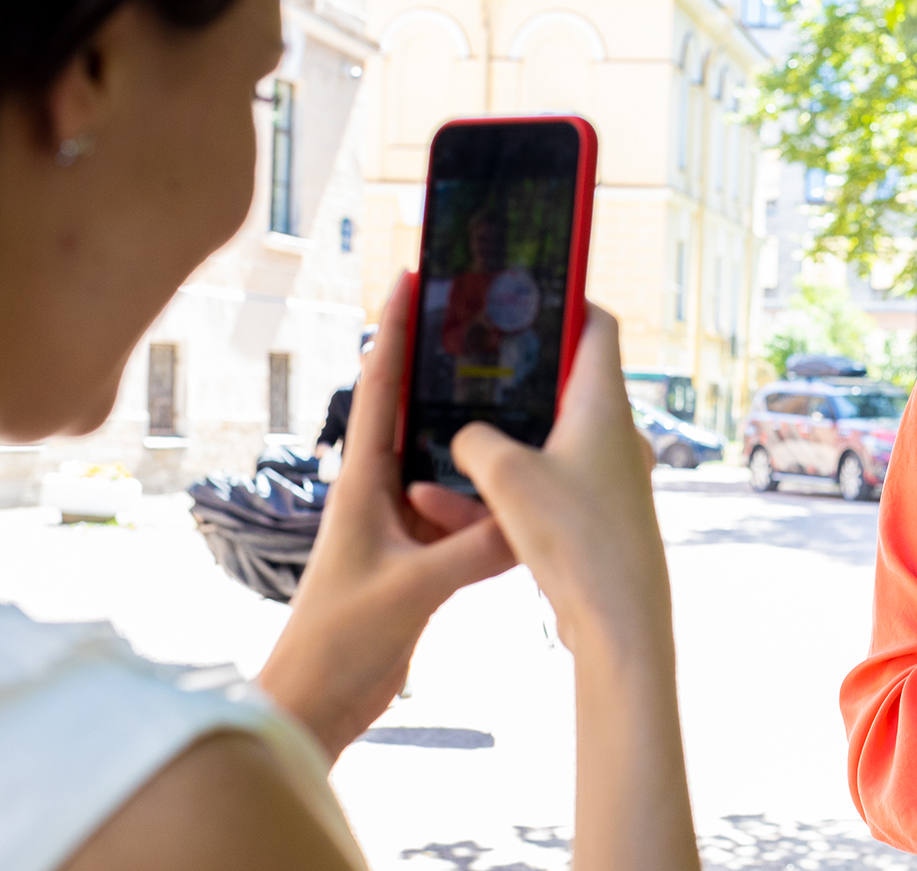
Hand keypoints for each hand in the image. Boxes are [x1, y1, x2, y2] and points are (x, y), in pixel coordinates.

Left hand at [259, 275, 517, 758]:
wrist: (317, 704)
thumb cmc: (337, 642)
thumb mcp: (409, 591)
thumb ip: (469, 552)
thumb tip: (528, 517)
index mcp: (362, 486)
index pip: (380, 390)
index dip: (394, 332)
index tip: (411, 279)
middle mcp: (382, 495)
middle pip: (417, 414)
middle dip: (446, 368)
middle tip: (485, 322)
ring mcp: (404, 527)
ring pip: (451, 467)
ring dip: (480, 440)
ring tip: (523, 403)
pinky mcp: (423, 562)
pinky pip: (471, 519)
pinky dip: (498, 509)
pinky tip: (533, 501)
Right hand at [409, 304, 662, 651]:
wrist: (617, 619)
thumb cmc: (574, 535)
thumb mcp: (505, 475)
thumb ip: (475, 441)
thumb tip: (467, 437)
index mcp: (602, 403)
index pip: (597, 327)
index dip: (567, 303)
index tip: (528, 294)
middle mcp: (612, 434)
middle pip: (561, 385)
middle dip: (511, 380)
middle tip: (464, 366)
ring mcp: (605, 477)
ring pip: (540, 445)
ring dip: (491, 448)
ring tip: (434, 445)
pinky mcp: (592, 517)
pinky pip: (538, 490)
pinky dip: (498, 492)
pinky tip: (442, 506)